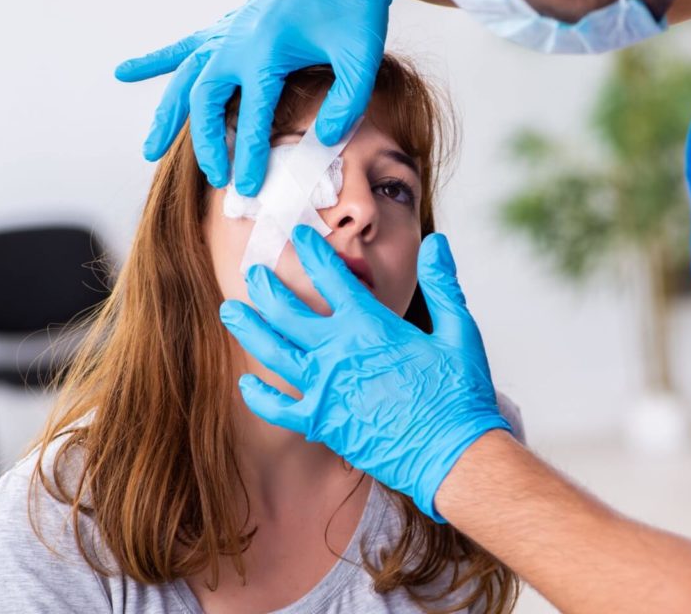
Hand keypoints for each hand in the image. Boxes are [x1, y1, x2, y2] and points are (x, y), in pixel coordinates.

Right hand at [114, 0, 406, 195]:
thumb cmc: (357, 8)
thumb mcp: (362, 58)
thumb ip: (346, 102)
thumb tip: (327, 140)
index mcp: (266, 50)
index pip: (253, 116)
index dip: (250, 155)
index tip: (248, 187)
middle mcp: (238, 41)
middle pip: (206, 101)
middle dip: (206, 143)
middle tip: (214, 177)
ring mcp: (231, 30)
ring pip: (186, 78)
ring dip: (168, 114)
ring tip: (150, 150)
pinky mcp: (232, 24)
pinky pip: (187, 46)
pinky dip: (158, 60)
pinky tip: (128, 72)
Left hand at [218, 227, 511, 521]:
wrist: (453, 455)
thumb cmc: (460, 394)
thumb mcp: (459, 330)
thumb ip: (442, 284)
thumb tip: (437, 242)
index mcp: (371, 326)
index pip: (332, 278)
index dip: (313, 253)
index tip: (299, 236)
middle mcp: (339, 353)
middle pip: (288, 311)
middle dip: (267, 286)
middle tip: (253, 272)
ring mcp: (325, 389)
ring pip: (272, 351)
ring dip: (249, 328)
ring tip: (231, 311)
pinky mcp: (322, 422)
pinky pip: (278, 408)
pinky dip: (258, 395)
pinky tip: (245, 383)